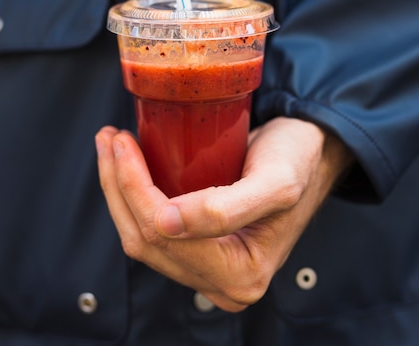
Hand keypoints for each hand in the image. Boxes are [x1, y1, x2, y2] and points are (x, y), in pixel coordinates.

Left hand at [95, 117, 352, 311]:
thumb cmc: (297, 160)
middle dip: (118, 186)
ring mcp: (206, 266)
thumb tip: (165, 224)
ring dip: (118, 189)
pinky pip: (151, 227)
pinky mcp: (198, 245)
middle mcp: (220, 281)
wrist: (308, 151)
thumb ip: (225, 209)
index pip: (163, 237)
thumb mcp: (274, 182)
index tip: (122, 144)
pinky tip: (126, 164)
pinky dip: (133, 194)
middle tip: (110, 139)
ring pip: (140, 235)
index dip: (133, 188)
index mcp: (240, 275)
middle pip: (144, 239)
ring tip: (111, 146)